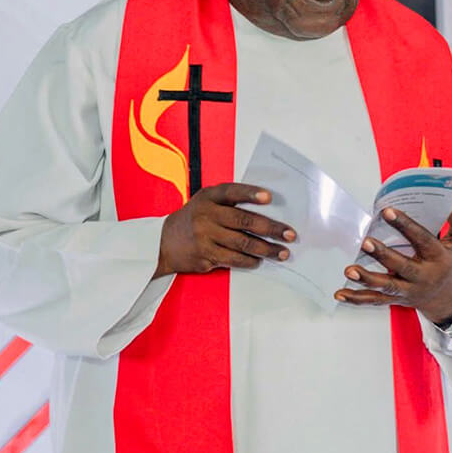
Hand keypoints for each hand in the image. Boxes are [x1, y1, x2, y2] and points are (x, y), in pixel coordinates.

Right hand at [154, 183, 295, 276]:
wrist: (162, 243)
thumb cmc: (193, 219)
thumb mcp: (205, 202)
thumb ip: (230, 203)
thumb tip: (267, 211)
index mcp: (209, 197)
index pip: (232, 192)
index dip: (251, 193)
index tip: (270, 197)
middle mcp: (206, 215)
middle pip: (244, 221)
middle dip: (271, 228)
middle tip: (290, 234)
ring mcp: (205, 237)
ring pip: (242, 243)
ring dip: (266, 249)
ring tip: (282, 252)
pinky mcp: (205, 256)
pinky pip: (233, 259)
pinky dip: (249, 260)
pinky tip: (260, 260)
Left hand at [335, 205, 451, 323]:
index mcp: (437, 258)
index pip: (422, 240)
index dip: (406, 225)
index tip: (388, 211)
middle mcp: (421, 276)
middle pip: (401, 267)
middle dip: (383, 255)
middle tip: (366, 242)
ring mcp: (407, 290)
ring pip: (385, 286)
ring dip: (366, 280)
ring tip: (349, 271)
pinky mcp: (395, 299)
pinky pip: (374, 301)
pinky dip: (356, 299)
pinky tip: (340, 293)